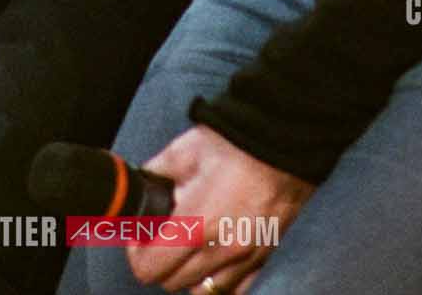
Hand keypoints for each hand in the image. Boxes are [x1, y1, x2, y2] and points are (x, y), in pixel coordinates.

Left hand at [123, 126, 313, 289]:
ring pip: (204, 292)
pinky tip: (218, 254)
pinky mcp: (266, 258)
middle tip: (164, 235)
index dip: (137, 253)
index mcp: (195, 225)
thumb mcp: (184, 150)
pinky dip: (221, 279)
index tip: (141, 236)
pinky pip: (236, 289)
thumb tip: (139, 185)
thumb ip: (155, 173)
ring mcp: (246, 260)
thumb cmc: (234, 143)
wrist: (285, 141)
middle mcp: (221, 252)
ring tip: (192, 246)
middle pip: (172, 283)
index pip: (150, 269)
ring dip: (191, 274)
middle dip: (161, 262)